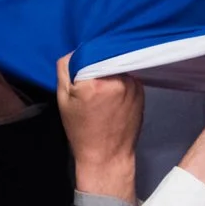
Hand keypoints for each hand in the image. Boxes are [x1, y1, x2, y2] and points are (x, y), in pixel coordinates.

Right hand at [56, 56, 143, 203]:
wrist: (107, 155)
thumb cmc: (81, 130)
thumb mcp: (63, 99)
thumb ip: (65, 68)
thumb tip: (77, 50)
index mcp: (95, 82)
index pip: (88, 52)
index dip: (82, 59)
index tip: (79, 71)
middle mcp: (118, 80)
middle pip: (105, 57)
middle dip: (96, 64)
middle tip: (90, 82)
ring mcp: (133, 85)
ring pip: (117, 65)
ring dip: (109, 71)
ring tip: (103, 92)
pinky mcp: (141, 90)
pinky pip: (127, 75)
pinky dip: (120, 80)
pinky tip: (114, 96)